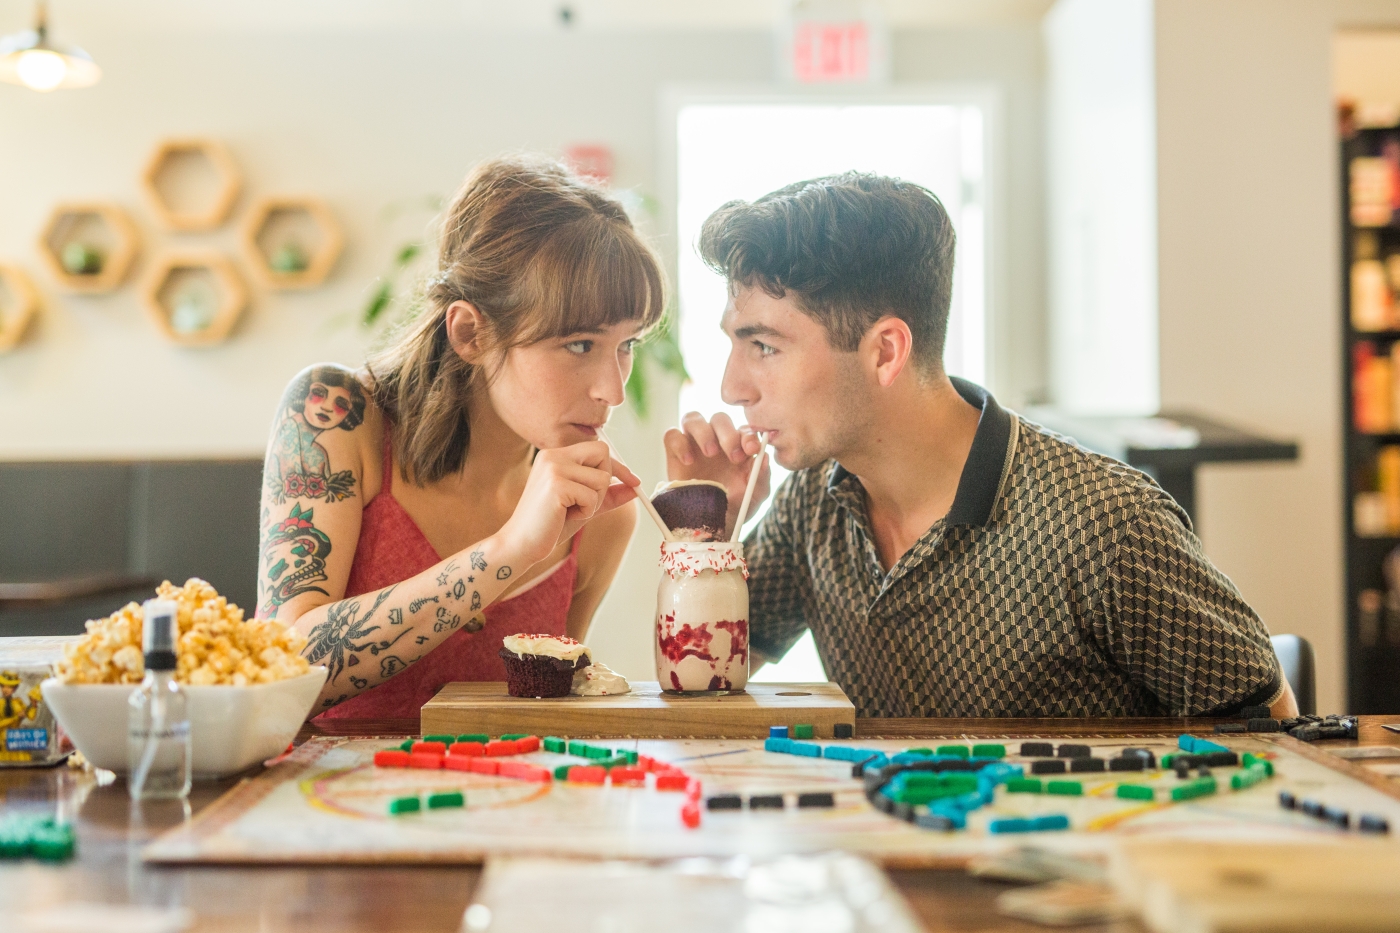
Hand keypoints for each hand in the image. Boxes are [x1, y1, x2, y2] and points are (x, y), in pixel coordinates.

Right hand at [501, 441, 639, 565]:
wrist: (522, 544)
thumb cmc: (550, 526)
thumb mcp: (585, 505)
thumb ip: (608, 494)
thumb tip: (635, 487)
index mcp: (555, 456)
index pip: (598, 449)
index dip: (618, 466)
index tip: (634, 481)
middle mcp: (553, 456)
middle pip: (602, 454)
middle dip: (604, 481)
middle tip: (587, 502)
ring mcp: (553, 468)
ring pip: (602, 478)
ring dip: (595, 501)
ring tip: (572, 510)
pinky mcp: (556, 485)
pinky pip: (593, 496)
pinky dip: (586, 511)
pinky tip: (566, 516)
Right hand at [664, 412, 770, 534]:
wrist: (710, 527)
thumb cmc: (736, 507)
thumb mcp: (755, 496)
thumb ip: (762, 476)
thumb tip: (764, 456)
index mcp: (738, 446)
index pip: (743, 429)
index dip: (748, 435)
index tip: (752, 449)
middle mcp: (716, 440)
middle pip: (719, 419)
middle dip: (728, 433)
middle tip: (733, 456)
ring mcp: (694, 444)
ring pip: (693, 418)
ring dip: (703, 432)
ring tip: (710, 452)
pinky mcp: (674, 453)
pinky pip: (672, 435)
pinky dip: (679, 443)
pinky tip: (688, 461)